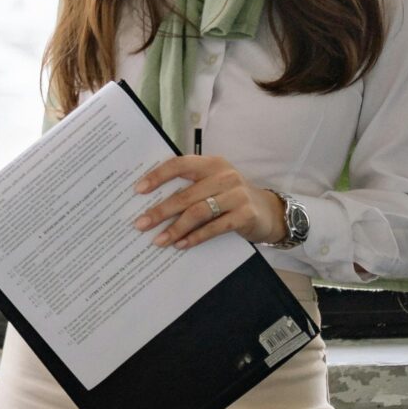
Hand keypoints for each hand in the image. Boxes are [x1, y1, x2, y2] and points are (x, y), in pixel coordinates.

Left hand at [133, 155, 286, 248]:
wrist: (269, 212)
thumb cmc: (229, 197)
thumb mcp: (211, 185)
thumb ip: (188, 187)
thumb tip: (149, 202)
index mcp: (211, 164)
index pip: (180, 165)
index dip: (158, 176)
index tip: (138, 190)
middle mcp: (225, 176)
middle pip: (186, 195)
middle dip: (160, 211)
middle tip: (141, 224)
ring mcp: (238, 195)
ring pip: (199, 212)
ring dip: (176, 228)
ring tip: (159, 240)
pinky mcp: (246, 215)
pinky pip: (216, 227)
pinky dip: (196, 237)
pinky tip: (181, 244)